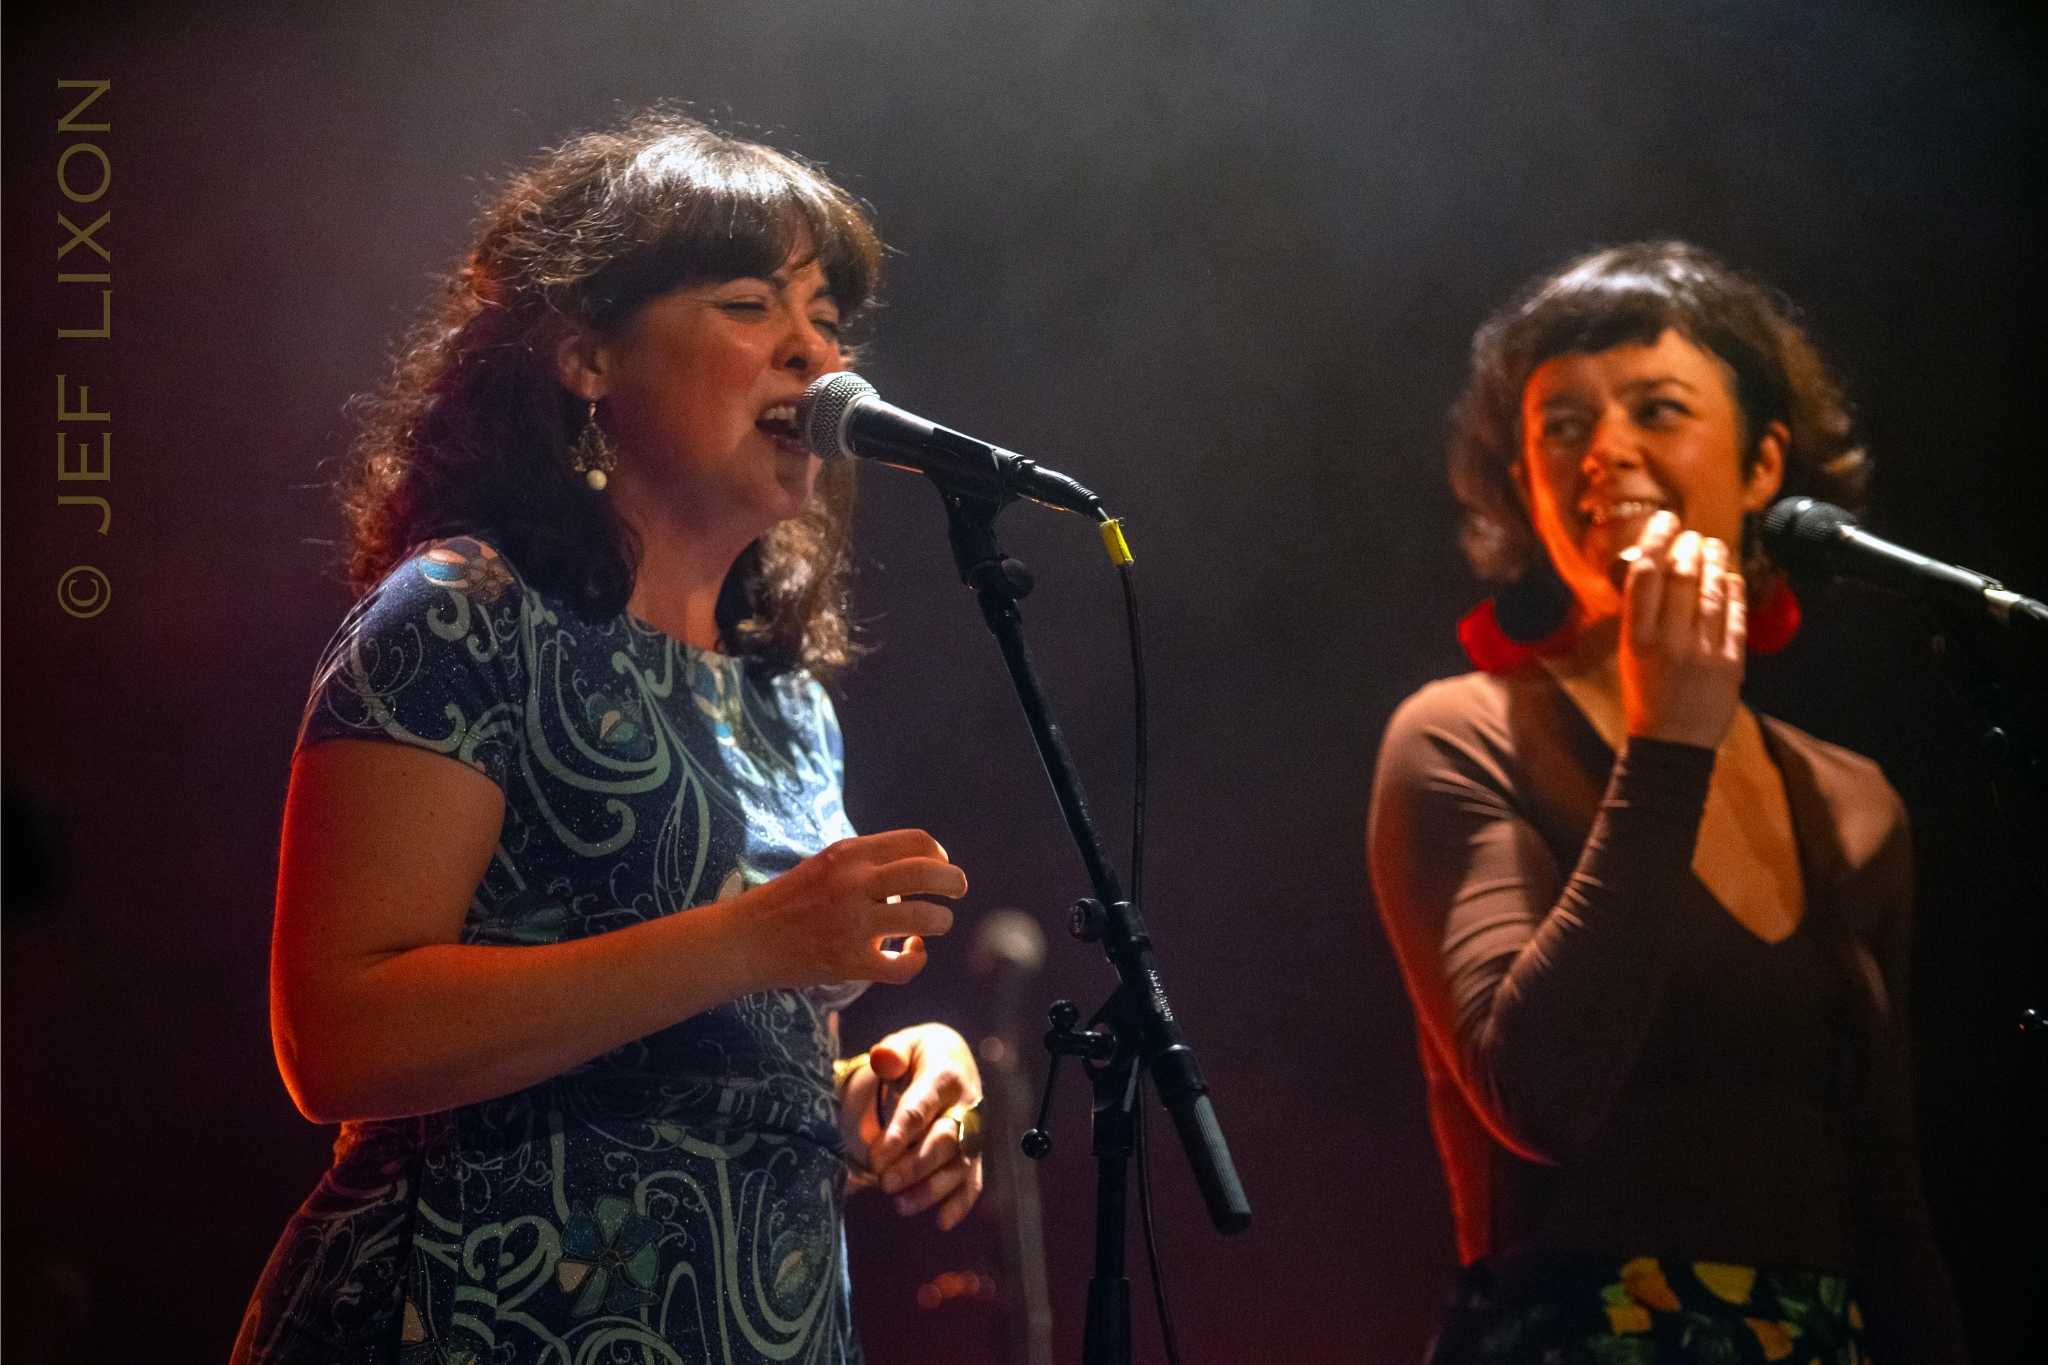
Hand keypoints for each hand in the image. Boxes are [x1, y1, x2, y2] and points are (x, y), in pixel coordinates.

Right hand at [740, 831, 964, 989]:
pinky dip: (916, 960)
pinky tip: (911, 953)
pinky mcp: (850, 962)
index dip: (938, 853)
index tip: (939, 865)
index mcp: (849, 853)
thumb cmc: (788, 900)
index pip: (915, 841)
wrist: (746, 939)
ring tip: (935, 924)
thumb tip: (918, 864)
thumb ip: (866, 862)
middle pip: (928, 873)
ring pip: (925, 918)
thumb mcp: (825, 863)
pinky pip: (903, 965)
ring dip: (940, 921)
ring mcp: (853, 923)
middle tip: (958, 890)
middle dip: (954, 882)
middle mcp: (854, 883)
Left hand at [840, 1023, 984, 1230]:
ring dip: (932, 1189)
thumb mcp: (905, 1044)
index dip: (900, 1134)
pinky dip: (961, 1203)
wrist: (952, 1059)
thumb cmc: (919, 1055)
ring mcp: (975, 1131)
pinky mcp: (976, 1152)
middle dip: (915, 1166)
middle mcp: (967, 1105)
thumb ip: (892, 1052)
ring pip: (959, 1165)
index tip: (875, 1157)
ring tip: (900, 1206)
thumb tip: (883, 1059)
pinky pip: (973, 1180)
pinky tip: (941, 1222)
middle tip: (884, 1183)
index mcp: (945, 1076)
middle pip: (945, 1140)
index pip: (922, 1107)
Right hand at [1618, 511, 1745, 747]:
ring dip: (1714, 562)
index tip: (1665, 521)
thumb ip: (1644, 616)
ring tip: (1714, 546)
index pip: (1645, 576)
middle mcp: (1669, 641)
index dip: (1656, 540)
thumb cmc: (1646, 697)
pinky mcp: (1730, 663)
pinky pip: (1735, 616)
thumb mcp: (1631, 655)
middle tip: (1692, 535)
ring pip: (1711, 591)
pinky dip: (1734, 590)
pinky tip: (1731, 576)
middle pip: (1681, 576)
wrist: (1670, 746)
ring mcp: (1702, 652)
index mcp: (1637, 639)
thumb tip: (1659, 570)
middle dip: (1688, 547)